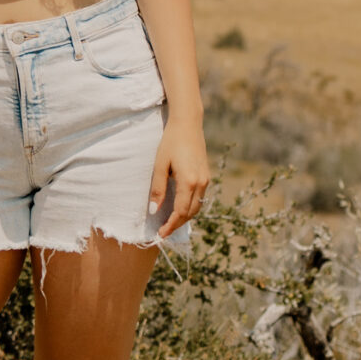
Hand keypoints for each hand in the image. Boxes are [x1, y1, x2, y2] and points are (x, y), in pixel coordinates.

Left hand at [149, 117, 210, 240]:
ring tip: (170, 222)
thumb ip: (157, 189)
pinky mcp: (206, 176)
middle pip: (190, 213)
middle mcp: (201, 183)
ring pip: (197, 207)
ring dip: (184, 217)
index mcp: (188, 182)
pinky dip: (190, 207)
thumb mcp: (160, 165)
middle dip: (177, 224)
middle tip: (163, 231)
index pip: (180, 212)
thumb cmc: (171, 142)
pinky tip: (179, 207)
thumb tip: (154, 211)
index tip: (160, 235)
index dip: (170, 225)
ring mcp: (206, 179)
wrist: (188, 124)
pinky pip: (200, 198)